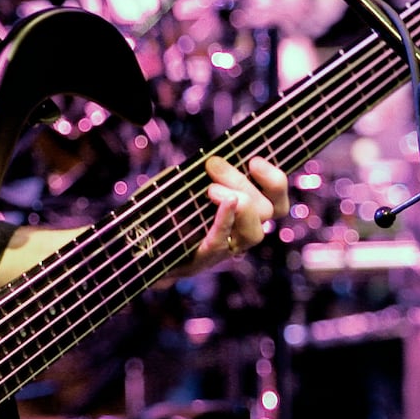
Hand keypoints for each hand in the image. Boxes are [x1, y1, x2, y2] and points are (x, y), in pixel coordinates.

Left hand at [174, 153, 290, 279]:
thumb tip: (215, 159)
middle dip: (242, 182)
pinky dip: (225, 220)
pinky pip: (221, 241)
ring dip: (241, 205)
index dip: (274, 181)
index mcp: (245, 214)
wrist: (140, 245)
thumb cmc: (169, 208)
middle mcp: (242, 234)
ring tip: (211, 190)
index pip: (278, 204)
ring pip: (255, 233)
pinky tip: (223, 202)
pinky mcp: (202, 259)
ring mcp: (225, 250)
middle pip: (267, 212)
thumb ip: (207, 172)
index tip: (253, 160)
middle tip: (213, 165)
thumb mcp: (189, 183)